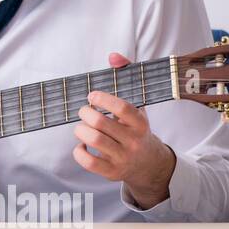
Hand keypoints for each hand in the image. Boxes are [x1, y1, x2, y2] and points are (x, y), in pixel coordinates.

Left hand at [72, 51, 176, 208]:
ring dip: (80, 130)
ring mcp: (122, 158)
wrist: (150, 165)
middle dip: (85, 114)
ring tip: (82, 127)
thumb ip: (126, 77)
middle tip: (84, 111)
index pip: (123, 108)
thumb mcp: (137, 106)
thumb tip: (113, 56)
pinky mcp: (111, 172)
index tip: (92, 95)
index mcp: (140, 123)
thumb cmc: (136, 130)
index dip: (103, 99)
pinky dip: (78, 151)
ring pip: (94, 140)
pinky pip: (89, 162)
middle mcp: (133, 141)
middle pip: (101, 124)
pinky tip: (82, 144)